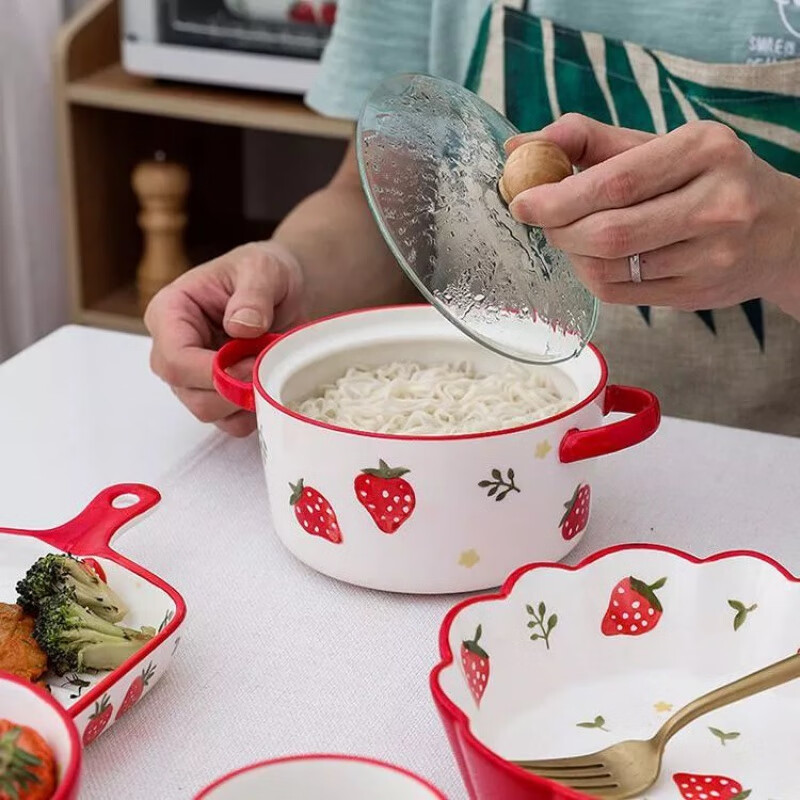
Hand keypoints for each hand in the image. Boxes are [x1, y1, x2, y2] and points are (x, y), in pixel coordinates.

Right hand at [144, 241, 303, 435]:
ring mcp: (194, 378)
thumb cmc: (264, 272)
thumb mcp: (263, 268)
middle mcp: (173, 350)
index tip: (251, 362)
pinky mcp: (217, 395)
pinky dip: (255, 410)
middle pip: (190, 394)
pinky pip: (232, 422)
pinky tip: (270, 380)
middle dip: (234, 387)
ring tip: (270, 363)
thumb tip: (241, 326)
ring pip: (210, 412)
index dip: (211, 372)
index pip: (173, 359)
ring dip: (247, 398)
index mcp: (170, 313)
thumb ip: (253, 294)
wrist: (286, 289)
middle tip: (267, 361)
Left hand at [506, 113, 799, 313]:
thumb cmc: (706, 179)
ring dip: (572, 253)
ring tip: (570, 235)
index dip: (558, 197)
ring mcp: (710, 255)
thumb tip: (518, 147)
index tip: (521, 200)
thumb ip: (589, 141)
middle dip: (559, 228)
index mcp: (705, 151)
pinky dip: (592, 275)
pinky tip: (594, 258)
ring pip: (610, 267)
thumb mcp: (660, 145)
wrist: (780, 232)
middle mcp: (716, 204)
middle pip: (609, 231)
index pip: (616, 181)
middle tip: (540, 220)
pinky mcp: (696, 294)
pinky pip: (619, 293)